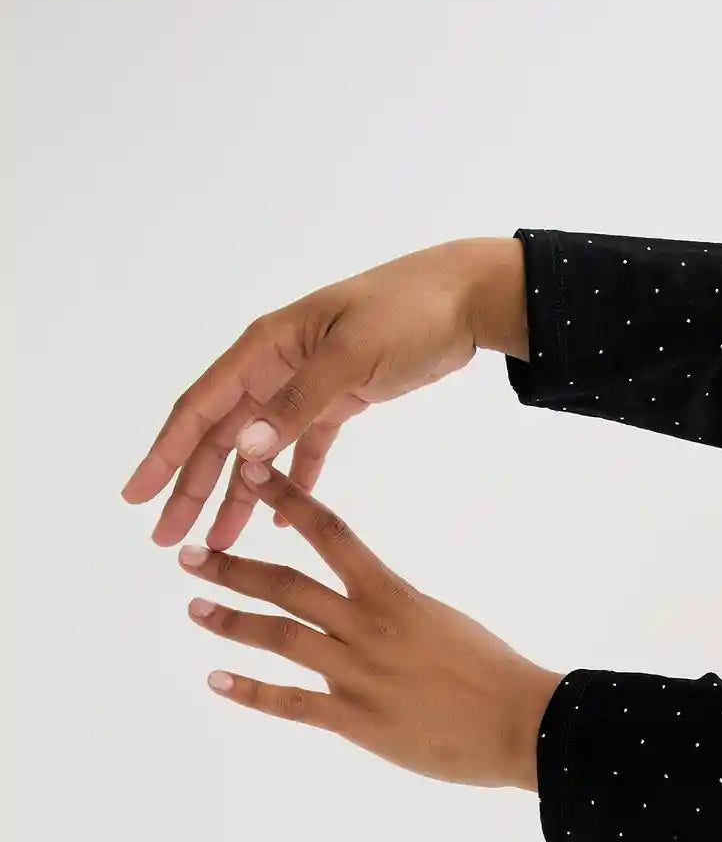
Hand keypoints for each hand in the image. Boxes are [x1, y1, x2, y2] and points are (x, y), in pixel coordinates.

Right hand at [123, 236, 527, 551]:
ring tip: (219, 543)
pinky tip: (279, 519)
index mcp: (266, 348)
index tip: (136, 496)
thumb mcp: (351, 356)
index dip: (164, 454)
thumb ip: (297, 404)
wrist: (466, 299)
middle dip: (192, 488)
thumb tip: (244, 450)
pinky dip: (292, 482)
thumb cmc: (407, 313)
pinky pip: (304, 448)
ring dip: (238, 495)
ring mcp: (306, 385)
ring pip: (258, 449)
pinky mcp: (340, 400)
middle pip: (221, 437)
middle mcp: (275, 367)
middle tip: (169, 540)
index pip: (200, 408)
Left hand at [177, 460, 563, 789]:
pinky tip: (217, 681)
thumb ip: (392, 607)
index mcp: (393, 593)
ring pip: (280, 638)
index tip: (250, 475)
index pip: (330, 533)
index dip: (286, 499)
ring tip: (196, 609)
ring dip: (232, 621)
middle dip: (233, 567)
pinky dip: (250, 692)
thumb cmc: (490, 670)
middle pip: (287, 585)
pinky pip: (292, 703)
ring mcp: (359, 675)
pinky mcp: (357, 721)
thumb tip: (359, 600)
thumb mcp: (438, 618)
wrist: (522, 723)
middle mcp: (369, 626)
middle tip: (190, 556)